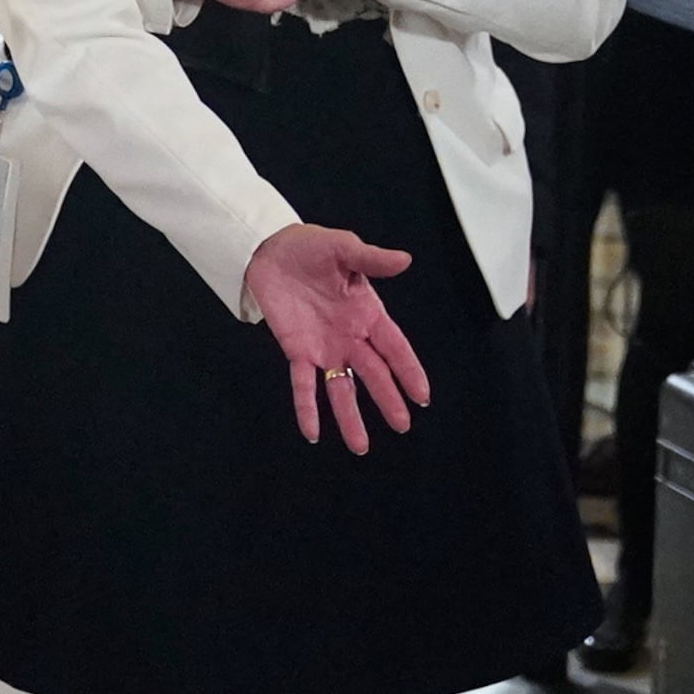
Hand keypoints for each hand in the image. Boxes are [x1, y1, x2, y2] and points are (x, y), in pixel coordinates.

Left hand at [241, 223, 429, 452]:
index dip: (409, 372)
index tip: (423, 397)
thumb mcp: (344, 248)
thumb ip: (372, 259)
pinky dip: (307, 408)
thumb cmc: (312, 247)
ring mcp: (323, 347)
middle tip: (402, 426)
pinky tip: (312, 433)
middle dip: (387, 400)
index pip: (394, 348)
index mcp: (367, 313)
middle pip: (373, 374)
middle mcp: (349, 336)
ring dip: (350, 416)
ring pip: (341, 388)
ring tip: (360, 447)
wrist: (270, 249)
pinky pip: (303, 385)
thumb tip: (404, 260)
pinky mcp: (296, 350)